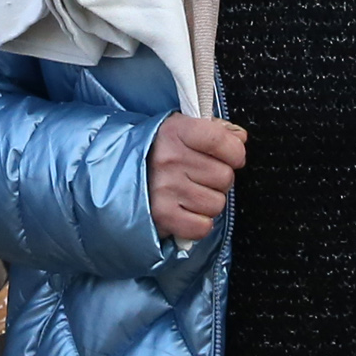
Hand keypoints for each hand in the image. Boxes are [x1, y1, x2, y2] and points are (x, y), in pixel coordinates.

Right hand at [148, 113, 247, 242]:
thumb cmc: (155, 151)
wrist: (116, 175)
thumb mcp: (180, 129)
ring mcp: (164, 189)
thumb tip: (239, 138)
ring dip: (208, 202)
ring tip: (190, 194)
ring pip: (217, 203)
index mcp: (175, 131)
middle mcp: (169, 159)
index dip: (235, 152)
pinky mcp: (162, 216)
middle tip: (201, 177)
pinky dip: (199, 223)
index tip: (232, 157)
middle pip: (224, 176)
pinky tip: (186, 211)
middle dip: (219, 180)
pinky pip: (203, 226)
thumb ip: (214, 130)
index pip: (220, 140)